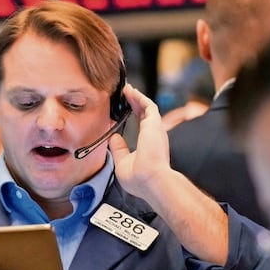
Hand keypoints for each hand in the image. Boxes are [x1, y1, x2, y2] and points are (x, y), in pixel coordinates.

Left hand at [108, 85, 174, 201]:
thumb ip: (119, 148)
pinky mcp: (154, 123)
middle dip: (134, 103)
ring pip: (146, 107)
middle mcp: (154, 135)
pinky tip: (130, 91)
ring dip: (136, 97)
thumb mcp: (122, 163)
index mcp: (148, 145)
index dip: (134, 115)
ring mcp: (155, 128)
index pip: (141, 125)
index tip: (123, 110)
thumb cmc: (139, 178)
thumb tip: (113, 137)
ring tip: (126, 89)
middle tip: (125, 94)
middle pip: (144, 114)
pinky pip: (147, 104)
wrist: (151, 180)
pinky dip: (139, 97)